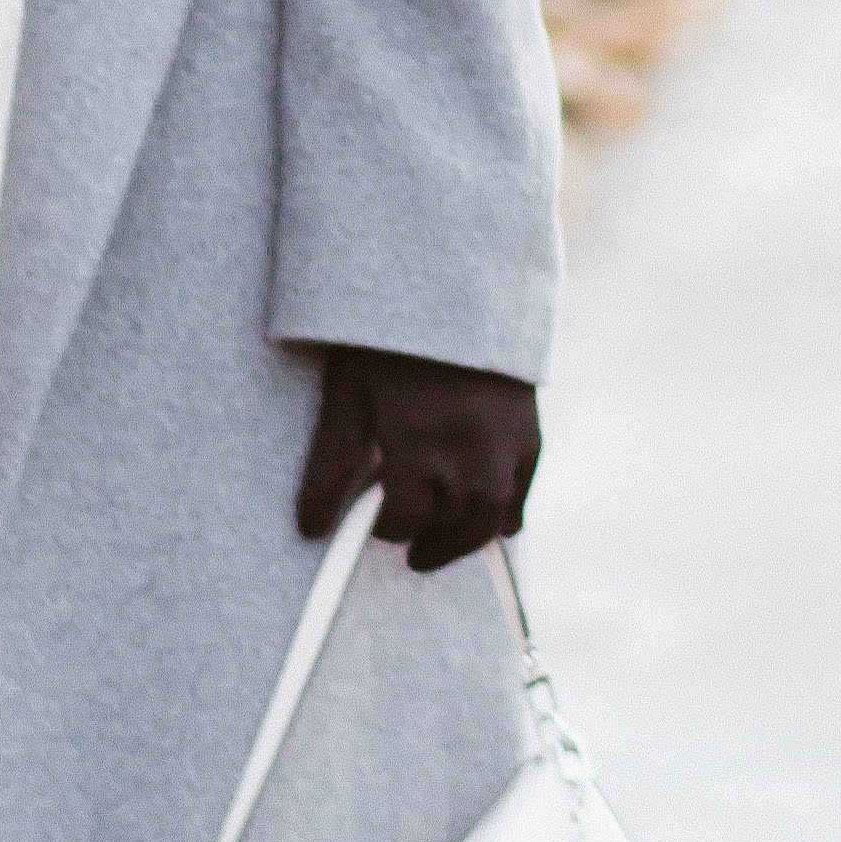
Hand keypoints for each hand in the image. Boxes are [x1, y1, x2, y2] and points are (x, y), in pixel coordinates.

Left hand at [296, 347, 539, 573]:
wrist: (452, 291)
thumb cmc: (388, 342)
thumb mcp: (349, 393)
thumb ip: (331, 464)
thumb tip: (310, 529)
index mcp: (414, 436)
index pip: (405, 516)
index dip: (389, 529)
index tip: (380, 524)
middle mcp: (464, 445)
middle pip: (451, 522)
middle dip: (430, 543)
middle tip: (413, 550)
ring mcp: (504, 440)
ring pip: (491, 517)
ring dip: (467, 540)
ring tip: (444, 543)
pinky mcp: (530, 431)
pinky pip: (522, 491)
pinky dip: (506, 516)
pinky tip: (488, 522)